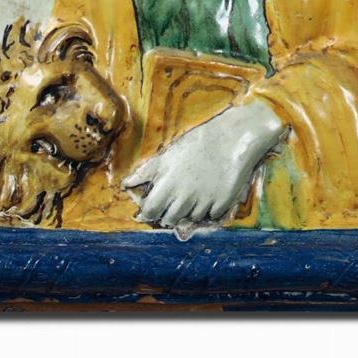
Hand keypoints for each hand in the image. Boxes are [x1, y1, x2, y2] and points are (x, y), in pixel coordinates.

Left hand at [123, 99, 285, 228]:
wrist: (233, 137)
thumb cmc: (198, 142)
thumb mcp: (168, 154)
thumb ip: (146, 172)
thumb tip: (124, 185)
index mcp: (168, 184)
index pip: (150, 211)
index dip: (148, 210)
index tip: (152, 204)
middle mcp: (185, 197)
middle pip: (168, 220)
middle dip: (167, 213)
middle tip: (174, 199)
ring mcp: (204, 203)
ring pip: (189, 219)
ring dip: (189, 211)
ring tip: (194, 191)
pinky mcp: (222, 205)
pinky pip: (210, 216)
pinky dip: (209, 208)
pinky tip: (211, 191)